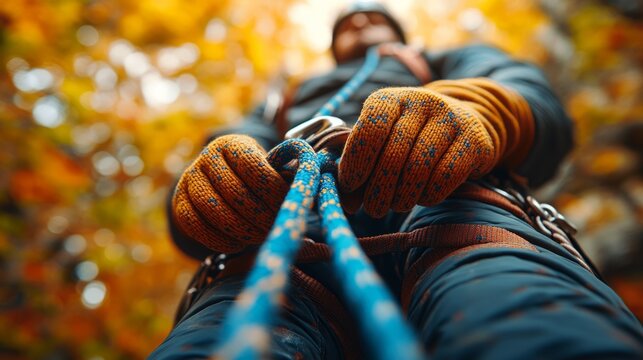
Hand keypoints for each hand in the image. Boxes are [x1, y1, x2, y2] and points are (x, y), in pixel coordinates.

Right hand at [172, 135, 289, 252]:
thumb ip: (285, 179)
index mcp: (233, 144)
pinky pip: (193, 223)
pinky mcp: (178, 201)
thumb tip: (306, 193)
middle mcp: (207, 156)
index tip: (287, 204)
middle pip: (232, 189)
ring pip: (211, 207)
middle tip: (274, 227)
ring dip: (239, 227)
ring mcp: (189, 178)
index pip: (252, 166)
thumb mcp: (270, 168)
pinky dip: (217, 238)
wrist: (219, 178)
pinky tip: (238, 244)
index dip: (271, 188)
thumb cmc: (254, 176)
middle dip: (258, 213)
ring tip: (259, 237)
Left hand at [338, 87, 498, 217]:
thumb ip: (359, 166)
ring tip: (396, 205)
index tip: (351, 187)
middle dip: (379, 190)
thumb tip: (345, 201)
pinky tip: (422, 197)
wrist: (464, 122)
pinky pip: (446, 176)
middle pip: (394, 155)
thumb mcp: (381, 142)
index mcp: (389, 99)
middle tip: (373, 209)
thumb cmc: (410, 139)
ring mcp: (451, 118)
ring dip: (402, 197)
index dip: (356, 163)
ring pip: (419, 168)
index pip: (370, 130)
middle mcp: (422, 101)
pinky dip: (429, 194)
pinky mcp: (475, 139)